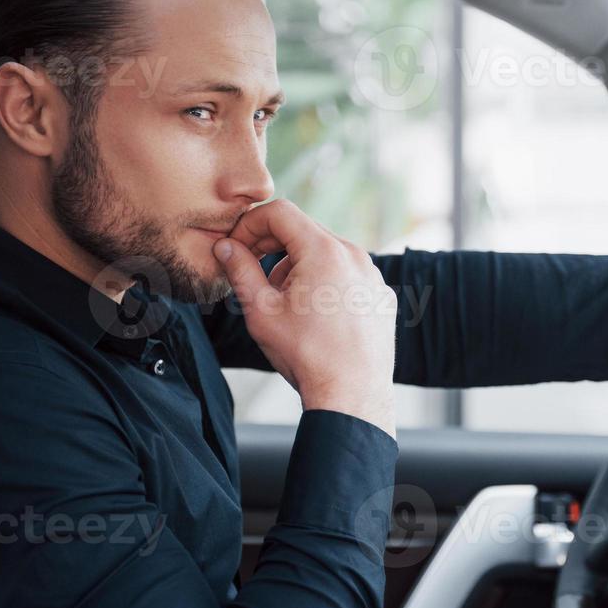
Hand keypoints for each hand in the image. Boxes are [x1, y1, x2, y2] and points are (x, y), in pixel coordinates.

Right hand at [212, 200, 396, 436]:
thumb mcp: (261, 311)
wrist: (352, 395)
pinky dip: (327, 285)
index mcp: (324, 251)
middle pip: (304, 232)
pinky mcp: (382, 297)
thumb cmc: (306, 355)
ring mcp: (372, 276)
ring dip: (299, 269)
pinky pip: (349, 277)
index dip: (250, 224)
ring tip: (286, 306)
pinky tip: (316, 318)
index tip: (237, 247)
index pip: (280, 212)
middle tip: (252, 274)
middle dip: (273, 248)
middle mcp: (355, 255)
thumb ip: (240, 270)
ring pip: (327, 255)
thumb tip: (225, 246)